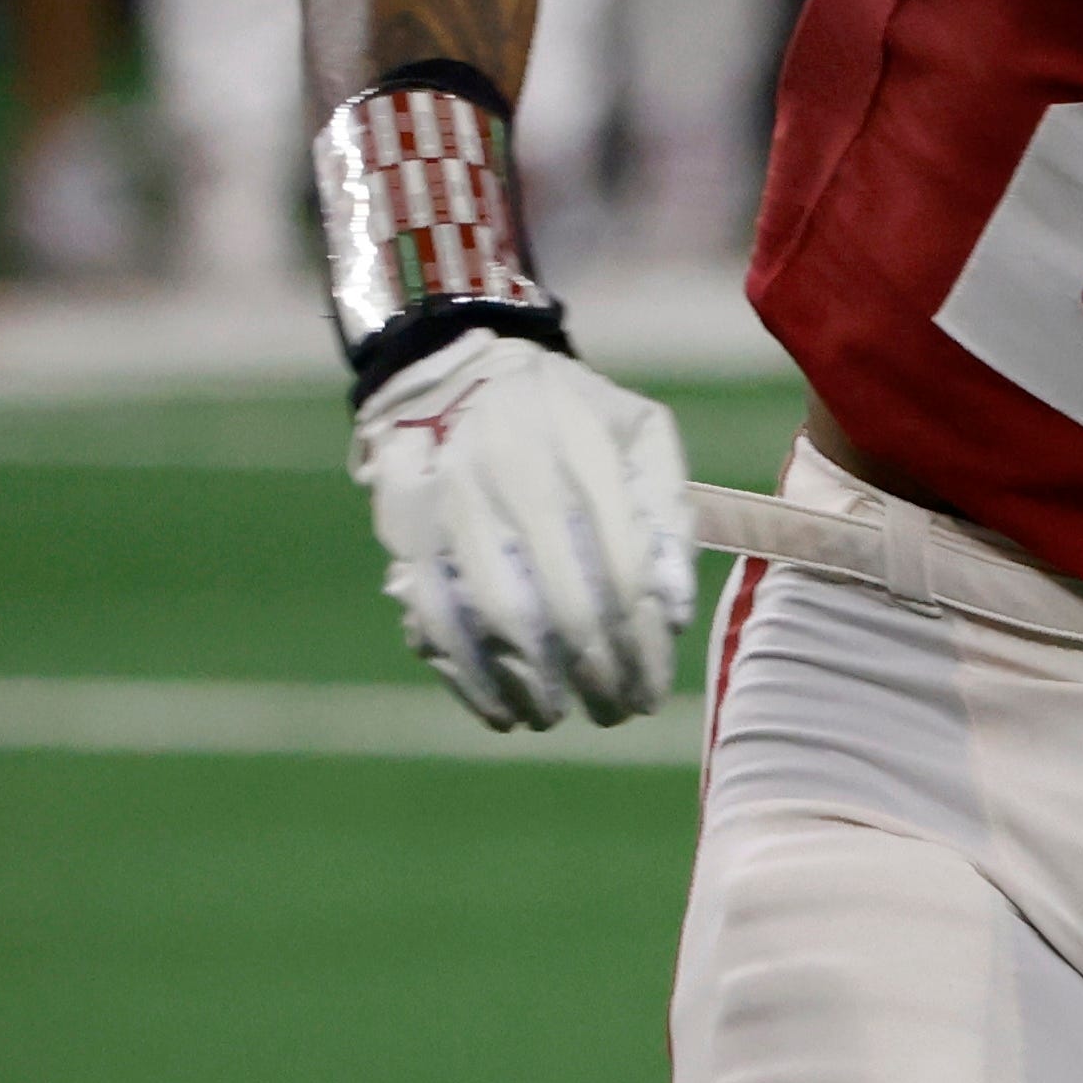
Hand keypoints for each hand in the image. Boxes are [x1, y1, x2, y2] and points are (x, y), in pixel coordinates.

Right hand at [353, 332, 701, 730]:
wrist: (453, 365)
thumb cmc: (571, 409)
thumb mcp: (641, 432)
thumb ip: (668, 511)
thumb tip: (676, 610)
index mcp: (577, 453)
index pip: (622, 571)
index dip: (642, 643)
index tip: (655, 685)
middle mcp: (510, 478)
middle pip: (564, 604)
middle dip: (598, 674)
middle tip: (620, 710)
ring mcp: (451, 505)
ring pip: (497, 618)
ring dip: (534, 685)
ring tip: (565, 717)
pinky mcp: (405, 531)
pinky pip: (433, 617)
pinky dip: (467, 676)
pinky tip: (502, 711)